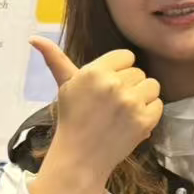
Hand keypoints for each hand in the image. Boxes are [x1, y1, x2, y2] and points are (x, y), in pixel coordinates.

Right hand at [28, 37, 161, 193]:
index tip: (109, 86)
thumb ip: (55, 58)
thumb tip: (34, 38)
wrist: (80, 156)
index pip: (126, 56)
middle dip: (129, 85)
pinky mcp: (144, 120)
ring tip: (124, 111)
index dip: (119, 70)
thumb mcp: (65, 85)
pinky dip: (149, 113)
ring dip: (142, 97)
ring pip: (152, 86)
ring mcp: (131, 102)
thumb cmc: (73, 118)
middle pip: (139, 72)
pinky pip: (158, 105)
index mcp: (95, 71)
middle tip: (112, 104)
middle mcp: (114, 84)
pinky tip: (131, 121)